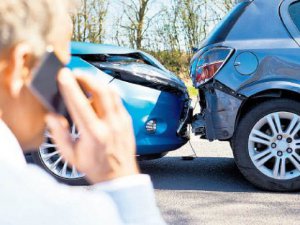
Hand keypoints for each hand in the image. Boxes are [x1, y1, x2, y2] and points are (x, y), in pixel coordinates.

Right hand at [45, 69, 138, 183]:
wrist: (120, 176)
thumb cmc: (96, 167)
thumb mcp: (71, 156)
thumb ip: (59, 135)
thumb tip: (51, 116)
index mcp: (94, 135)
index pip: (81, 105)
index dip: (70, 87)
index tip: (63, 75)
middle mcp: (110, 125)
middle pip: (101, 91)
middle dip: (86, 77)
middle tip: (75, 74)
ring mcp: (121, 121)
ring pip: (111, 92)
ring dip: (97, 82)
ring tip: (85, 80)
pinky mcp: (127, 120)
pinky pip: (118, 99)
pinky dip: (107, 92)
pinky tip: (98, 93)